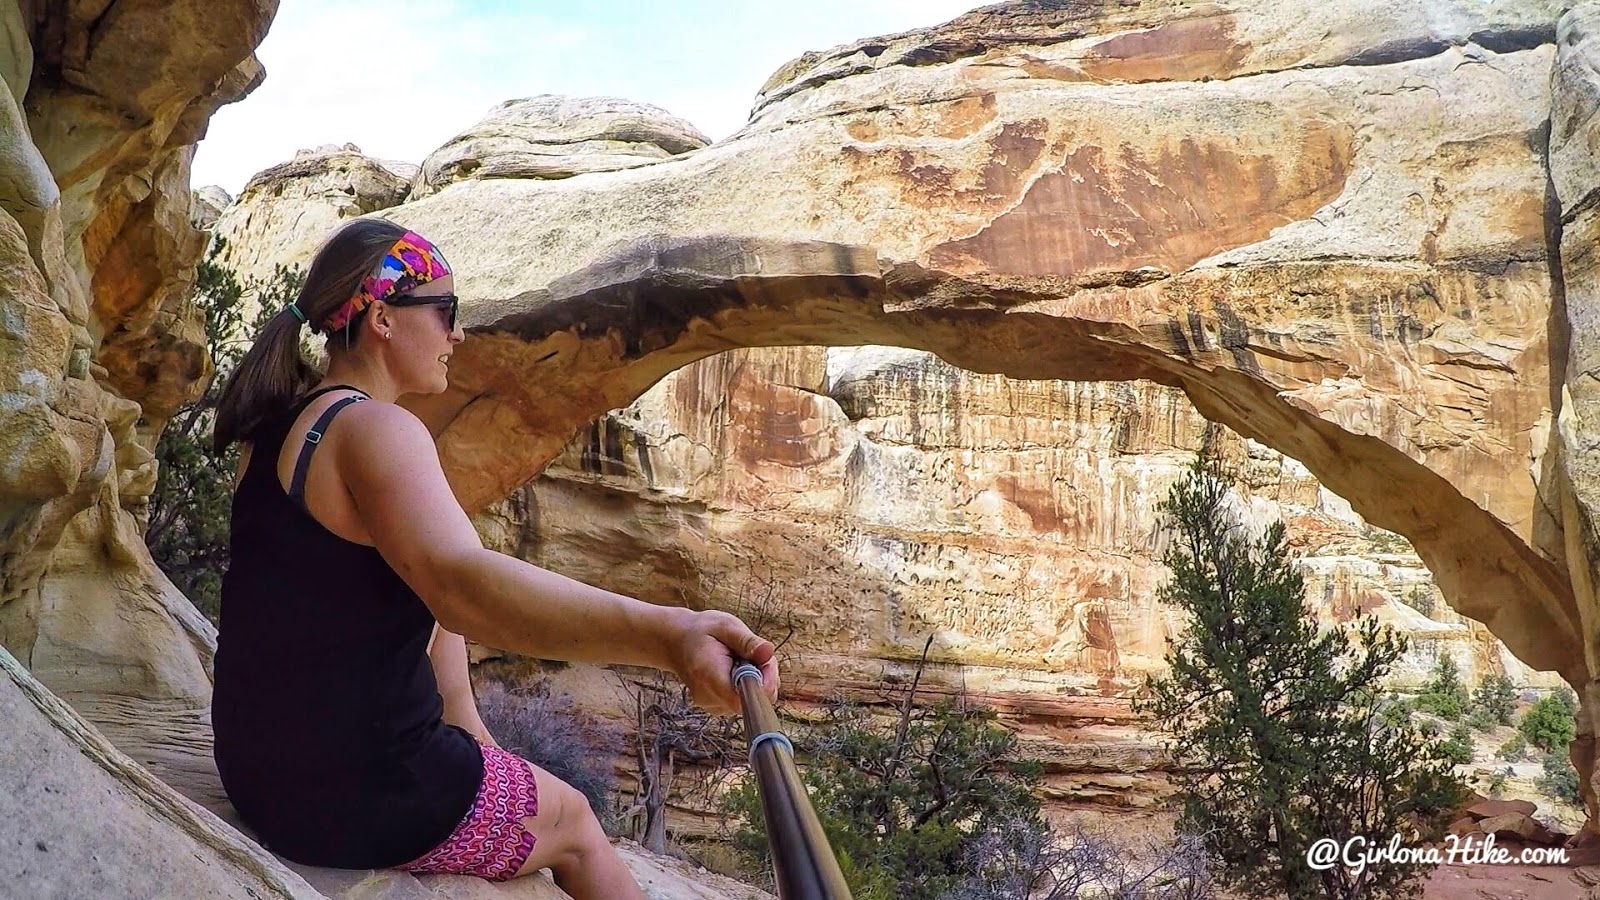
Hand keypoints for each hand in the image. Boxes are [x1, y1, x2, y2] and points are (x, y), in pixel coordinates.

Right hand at [665, 609, 779, 714]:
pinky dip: (746, 685)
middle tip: (751, 652)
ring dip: (755, 680)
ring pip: (751, 700)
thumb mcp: (725, 626)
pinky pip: (743, 700)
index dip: (764, 685)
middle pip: (753, 700)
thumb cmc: (702, 632)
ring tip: (739, 659)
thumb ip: (747, 641)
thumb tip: (768, 652)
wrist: (676, 642)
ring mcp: (712, 706)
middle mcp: (709, 697)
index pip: (744, 699)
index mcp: (709, 675)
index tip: (764, 662)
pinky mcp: (717, 708)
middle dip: (763, 677)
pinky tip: (735, 669)